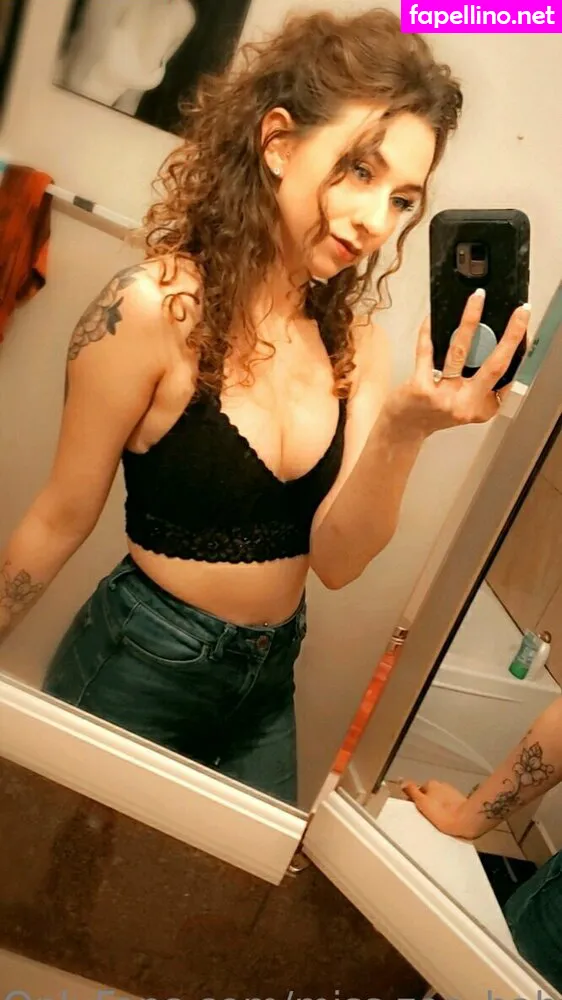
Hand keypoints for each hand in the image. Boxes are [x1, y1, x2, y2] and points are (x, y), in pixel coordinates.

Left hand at [386, 290, 530, 437]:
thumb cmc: (433, 413)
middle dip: (511, 336)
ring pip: (460, 351)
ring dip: (470, 320)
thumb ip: (480, 384)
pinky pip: (427, 352)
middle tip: (521, 313)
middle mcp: (466, 404)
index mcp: (482, 408)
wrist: (404, 430)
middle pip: (494, 365)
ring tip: (477, 299)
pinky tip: (432, 318)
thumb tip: (492, 346)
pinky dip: (428, 332)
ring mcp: (443, 396)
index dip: (518, 352)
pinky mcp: (421, 388)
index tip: (523, 327)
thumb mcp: (465, 405)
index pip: (507, 377)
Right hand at [401, 778, 478, 838]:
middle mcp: (442, 784)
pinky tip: (448, 819)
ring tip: (439, 820)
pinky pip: (450, 804)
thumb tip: (401, 780)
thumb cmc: (442, 813)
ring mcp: (453, 792)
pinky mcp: (461, 800)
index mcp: (431, 783)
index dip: (416, 802)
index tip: (418, 812)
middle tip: (428, 817)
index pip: (419, 791)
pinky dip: (448, 809)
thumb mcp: (422, 803)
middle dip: (429, 803)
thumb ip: (411, 791)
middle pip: (430, 794)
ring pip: (441, 799)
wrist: (467, 819)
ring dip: (439, 806)